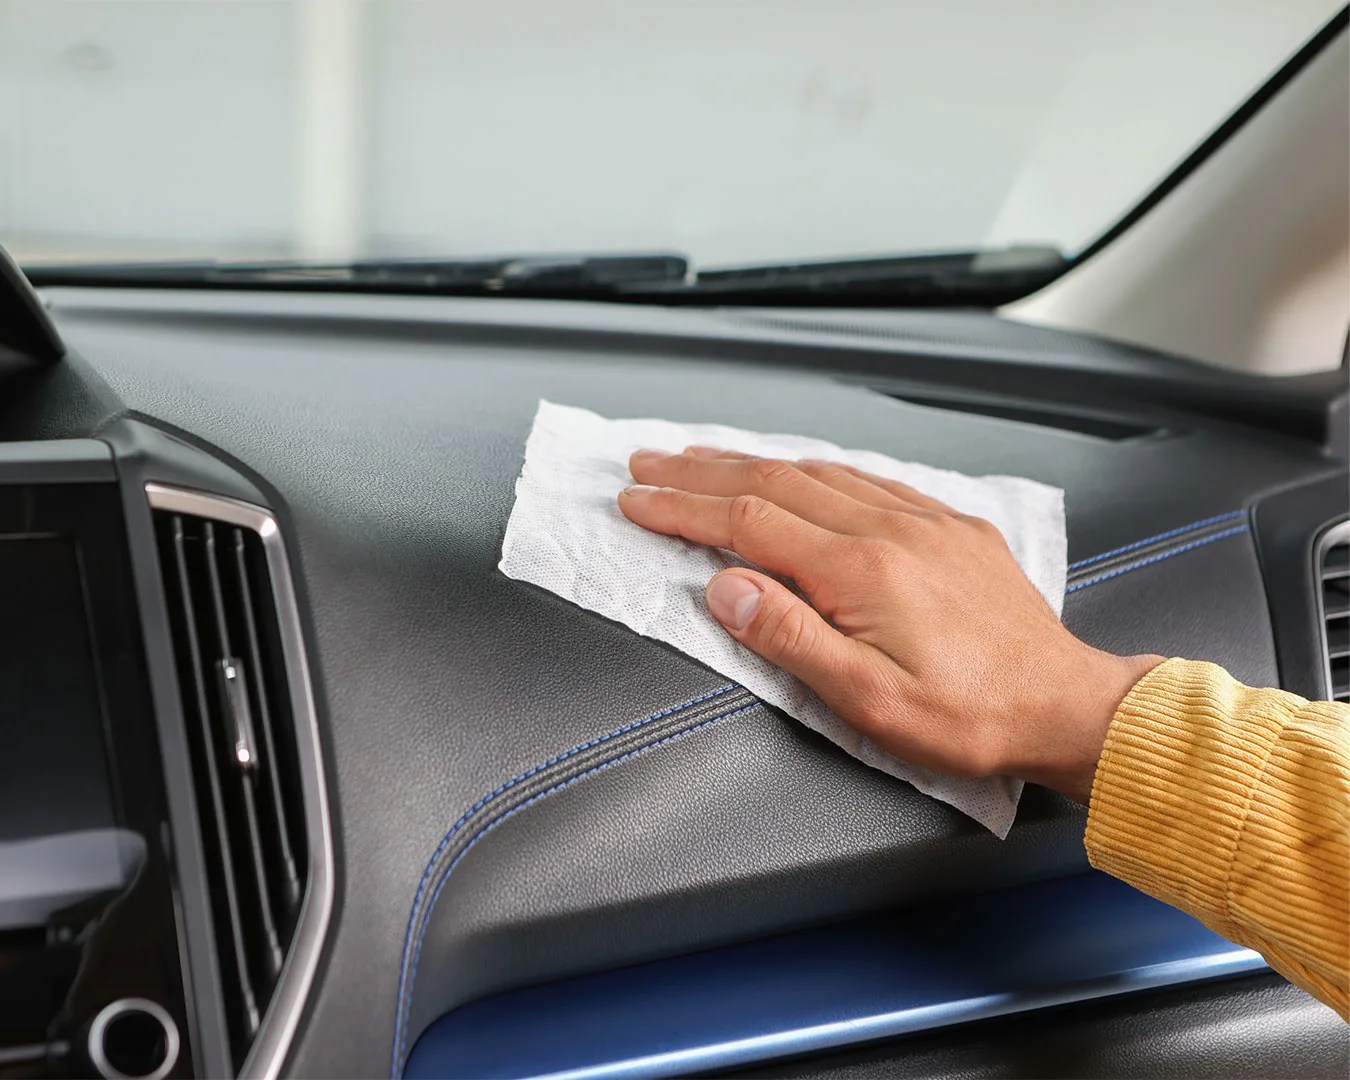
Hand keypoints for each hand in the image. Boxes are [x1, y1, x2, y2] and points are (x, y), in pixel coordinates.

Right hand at [617, 447, 1161, 802]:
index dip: (682, 508)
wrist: (1065, 706)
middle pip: (773, 482)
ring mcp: (923, 520)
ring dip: (751, 460)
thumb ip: (790, 637)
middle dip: (701, 471)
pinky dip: (815, 467)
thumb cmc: (971, 716)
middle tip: (649, 460)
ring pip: (817, 471)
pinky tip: (800, 467)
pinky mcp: (950, 525)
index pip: (747, 522)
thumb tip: (725, 590)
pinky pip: (867, 478)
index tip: (638, 498)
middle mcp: (890, 529)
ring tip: (704, 455)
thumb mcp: (867, 700)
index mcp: (861, 570)